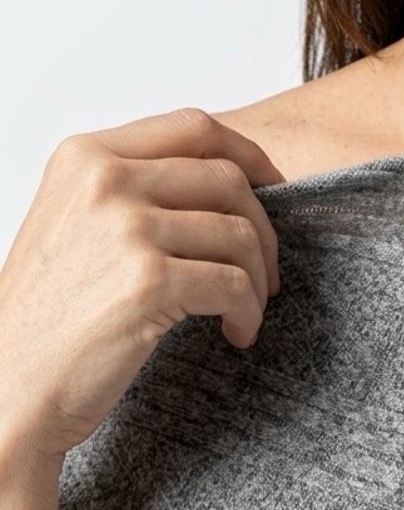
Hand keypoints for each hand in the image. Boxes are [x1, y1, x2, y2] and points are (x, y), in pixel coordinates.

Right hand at [0, 107, 284, 462]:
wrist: (13, 382)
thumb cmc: (48, 319)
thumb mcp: (74, 225)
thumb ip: (132, 193)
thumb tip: (220, 186)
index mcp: (86, 156)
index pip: (193, 128)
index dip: (249, 157)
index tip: (271, 190)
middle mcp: (105, 180)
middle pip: (228, 180)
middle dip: (263, 231)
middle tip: (265, 276)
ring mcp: (127, 228)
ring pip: (241, 235)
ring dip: (259, 282)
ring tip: (243, 313)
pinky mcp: (149, 282)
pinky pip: (236, 285)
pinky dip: (249, 313)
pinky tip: (235, 333)